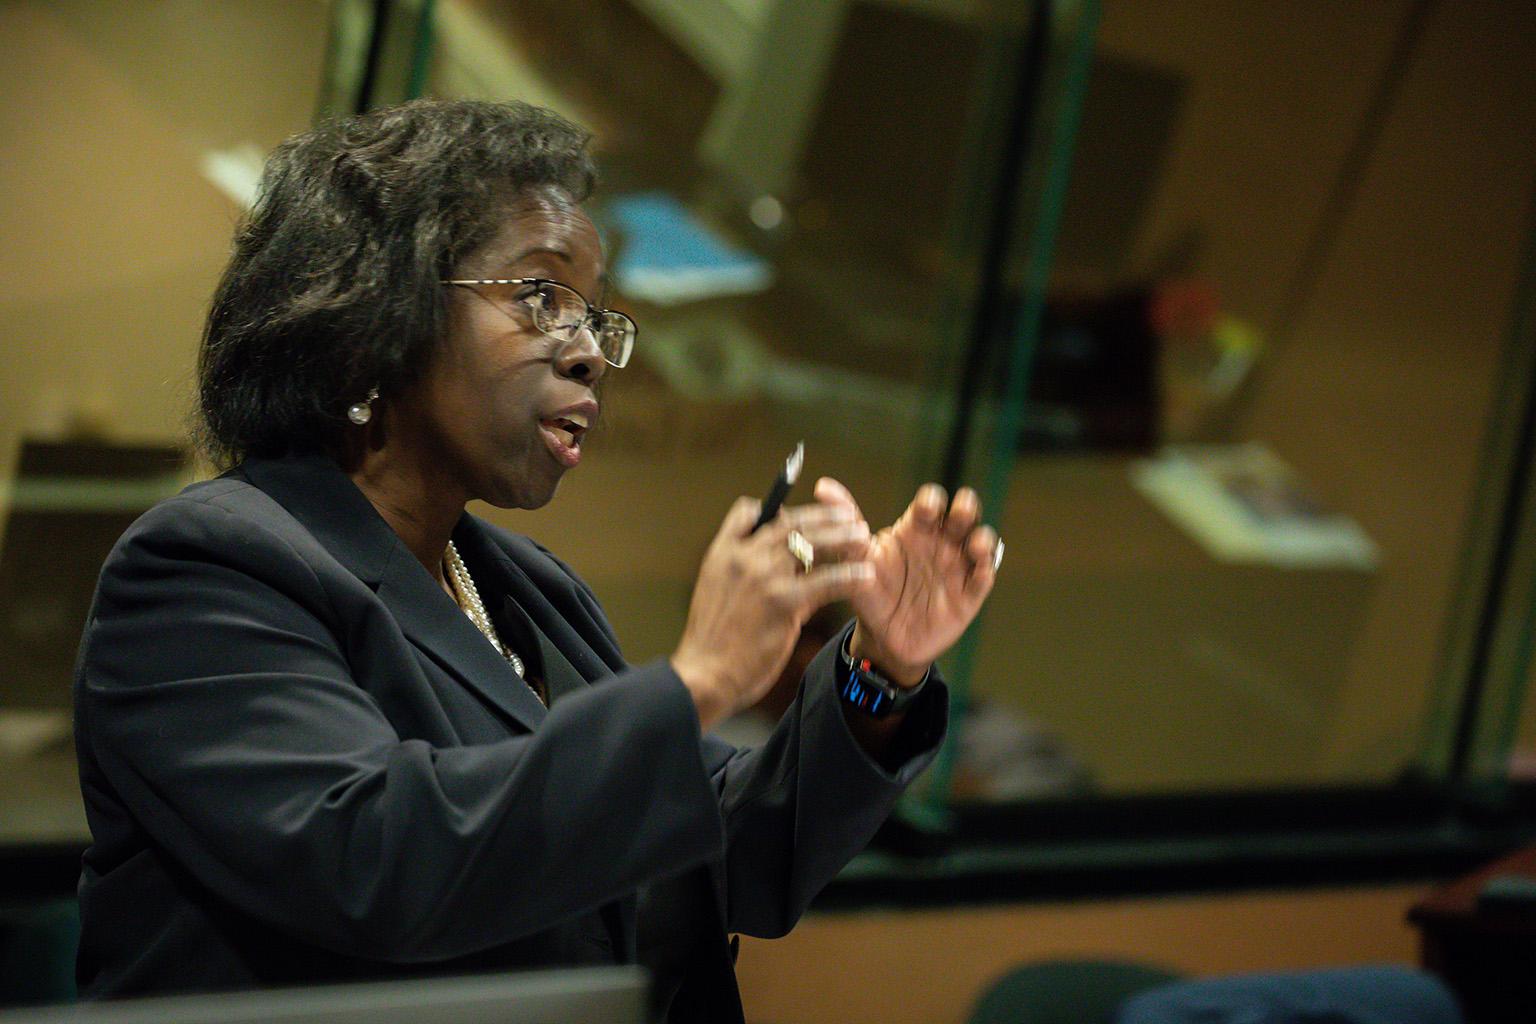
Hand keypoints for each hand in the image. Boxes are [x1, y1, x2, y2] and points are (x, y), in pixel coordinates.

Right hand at [671, 497, 875, 729]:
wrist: (703, 675)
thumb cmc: (711, 642)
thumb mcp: (712, 592)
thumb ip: (735, 570)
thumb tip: (763, 560)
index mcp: (723, 553)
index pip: (748, 511)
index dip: (777, 508)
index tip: (801, 513)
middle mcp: (743, 557)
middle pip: (790, 522)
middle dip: (823, 516)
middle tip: (847, 516)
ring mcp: (764, 578)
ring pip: (812, 543)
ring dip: (843, 537)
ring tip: (863, 536)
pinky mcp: (784, 603)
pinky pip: (827, 581)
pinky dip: (850, 575)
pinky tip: (866, 576)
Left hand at [815, 479, 1000, 684]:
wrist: (882, 638)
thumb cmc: (870, 590)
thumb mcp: (856, 557)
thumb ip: (845, 522)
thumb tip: (823, 486)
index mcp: (915, 529)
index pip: (931, 503)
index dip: (932, 500)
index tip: (926, 509)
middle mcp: (940, 542)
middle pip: (964, 512)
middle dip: (966, 507)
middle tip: (959, 514)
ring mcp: (957, 566)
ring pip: (981, 540)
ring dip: (982, 539)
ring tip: (974, 546)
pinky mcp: (968, 594)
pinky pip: (984, 577)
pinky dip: (986, 570)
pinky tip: (980, 570)